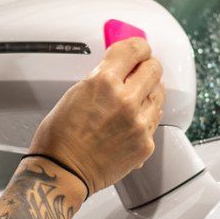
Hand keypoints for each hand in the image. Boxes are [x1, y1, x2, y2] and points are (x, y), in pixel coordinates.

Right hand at [27, 38, 164, 192]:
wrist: (63, 172)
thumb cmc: (60, 137)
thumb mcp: (75, 93)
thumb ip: (102, 78)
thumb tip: (119, 69)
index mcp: (103, 82)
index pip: (135, 49)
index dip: (139, 46)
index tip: (140, 49)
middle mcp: (125, 100)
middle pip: (154, 68)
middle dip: (147, 66)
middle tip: (140, 70)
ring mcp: (138, 123)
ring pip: (159, 94)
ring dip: (149, 91)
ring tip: (136, 97)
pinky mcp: (145, 143)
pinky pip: (155, 120)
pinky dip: (146, 117)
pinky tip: (133, 120)